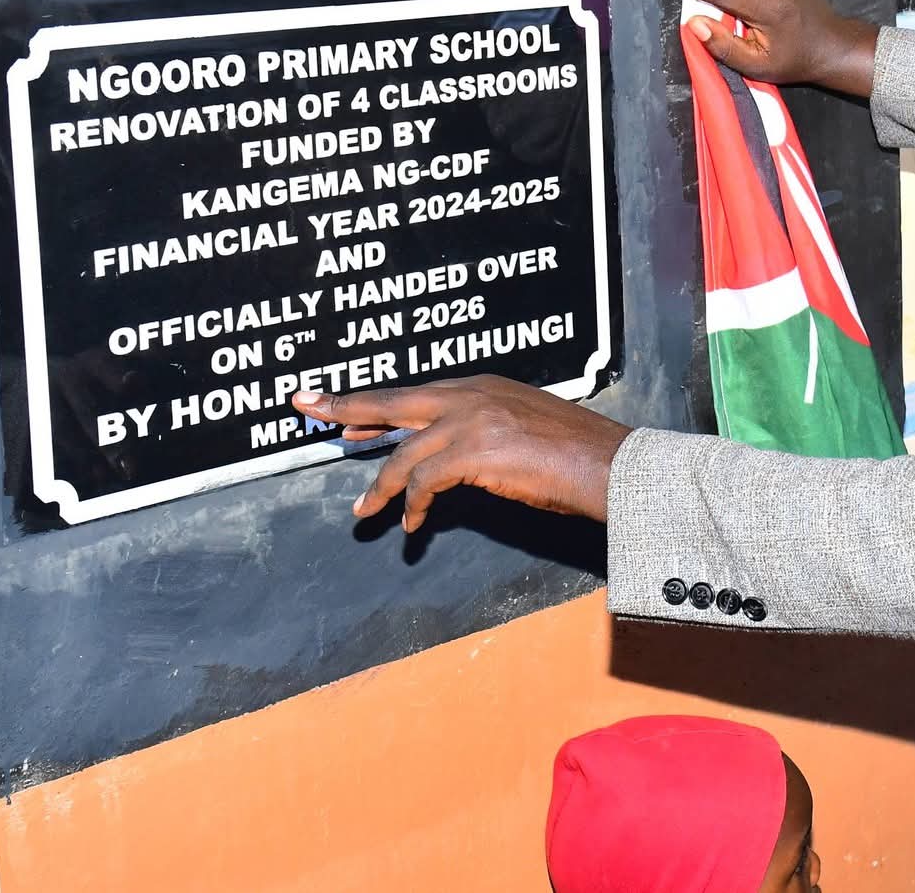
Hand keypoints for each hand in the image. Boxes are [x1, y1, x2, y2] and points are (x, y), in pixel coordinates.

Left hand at [292, 376, 631, 529]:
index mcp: (482, 386)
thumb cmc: (576, 455)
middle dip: (345, 406)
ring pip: (403, 453)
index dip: (373, 405)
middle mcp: (471, 395)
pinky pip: (423, 481)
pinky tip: (414, 526)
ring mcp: (470, 420)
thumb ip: (486, 431)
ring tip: (365, 514)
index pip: (415, 394)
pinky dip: (413, 506)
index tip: (341, 413)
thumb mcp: (524, 428)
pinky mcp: (473, 450)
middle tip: (306, 406)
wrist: (608, 465)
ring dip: (381, 488)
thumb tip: (452, 459)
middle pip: (393, 401)